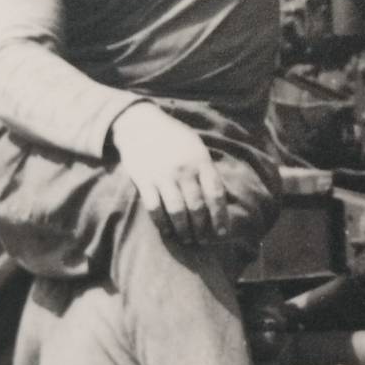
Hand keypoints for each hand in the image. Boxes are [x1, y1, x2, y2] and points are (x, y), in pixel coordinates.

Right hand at [109, 102, 227, 246]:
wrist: (141, 125)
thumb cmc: (174, 138)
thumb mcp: (197, 148)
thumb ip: (206, 170)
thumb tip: (217, 198)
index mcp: (201, 161)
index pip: (215, 194)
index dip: (220, 216)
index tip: (222, 232)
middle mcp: (184, 170)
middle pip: (197, 206)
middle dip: (202, 227)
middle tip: (203, 239)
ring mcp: (163, 176)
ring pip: (177, 211)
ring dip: (183, 229)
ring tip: (187, 239)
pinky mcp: (144, 180)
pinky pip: (154, 207)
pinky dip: (162, 223)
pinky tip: (167, 231)